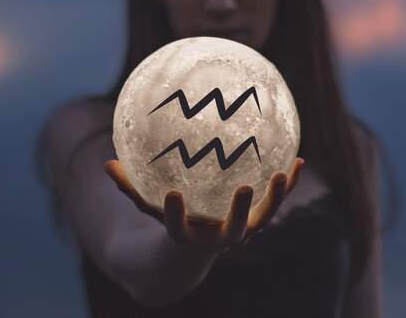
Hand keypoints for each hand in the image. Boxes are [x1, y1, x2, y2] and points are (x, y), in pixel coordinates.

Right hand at [103, 157, 304, 252]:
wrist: (198, 245)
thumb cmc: (170, 215)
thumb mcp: (148, 203)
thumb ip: (130, 186)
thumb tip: (105, 164)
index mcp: (188, 235)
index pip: (179, 228)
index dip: (176, 214)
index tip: (172, 194)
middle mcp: (218, 238)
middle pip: (233, 231)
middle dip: (240, 212)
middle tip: (244, 188)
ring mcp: (242, 230)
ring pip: (263, 219)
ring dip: (275, 199)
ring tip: (283, 173)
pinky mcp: (259, 218)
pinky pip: (278, 202)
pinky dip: (289, 184)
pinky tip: (300, 160)